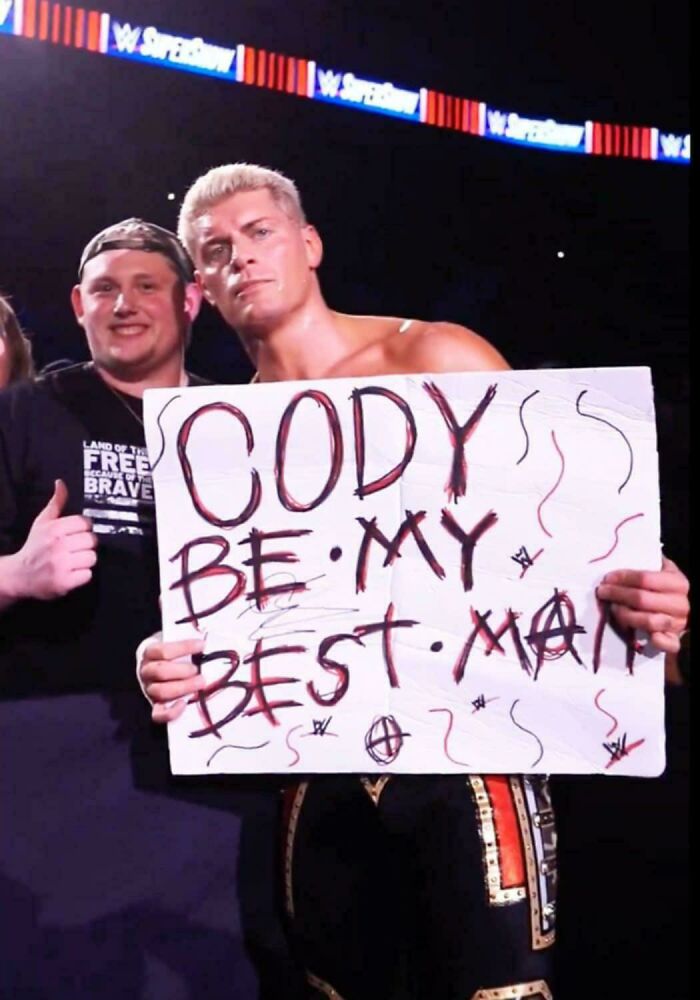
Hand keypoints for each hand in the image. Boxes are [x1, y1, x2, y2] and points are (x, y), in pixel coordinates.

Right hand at [9, 480, 96, 600]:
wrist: (19, 575)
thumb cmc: (35, 546)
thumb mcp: (43, 522)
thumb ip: (56, 503)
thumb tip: (61, 482)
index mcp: (54, 529)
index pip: (85, 523)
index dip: (83, 529)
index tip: (75, 534)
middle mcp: (58, 545)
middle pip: (91, 540)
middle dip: (84, 545)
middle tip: (74, 549)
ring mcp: (61, 565)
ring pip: (92, 558)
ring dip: (84, 561)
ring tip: (72, 561)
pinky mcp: (64, 582)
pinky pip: (87, 575)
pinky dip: (81, 576)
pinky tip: (70, 573)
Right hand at [139, 636, 205, 723]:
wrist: (159, 666)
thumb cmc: (172, 652)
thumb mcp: (174, 640)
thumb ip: (186, 639)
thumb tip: (206, 638)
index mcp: (149, 652)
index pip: (162, 650)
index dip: (184, 647)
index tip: (202, 645)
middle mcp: (146, 671)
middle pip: (160, 672)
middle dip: (182, 671)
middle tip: (198, 670)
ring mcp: (149, 690)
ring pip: (160, 691)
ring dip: (183, 687)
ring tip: (201, 682)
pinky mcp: (155, 706)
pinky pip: (158, 715)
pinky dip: (171, 712)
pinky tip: (184, 704)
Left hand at [596, 556, 688, 653]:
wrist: (681, 611)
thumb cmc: (665, 589)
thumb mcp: (663, 571)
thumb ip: (650, 562)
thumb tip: (624, 551)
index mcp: (678, 583)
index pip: (645, 578)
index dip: (623, 577)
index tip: (607, 578)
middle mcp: (680, 604)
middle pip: (642, 599)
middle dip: (618, 594)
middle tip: (602, 592)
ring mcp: (678, 623)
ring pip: (648, 621)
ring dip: (625, 615)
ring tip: (612, 608)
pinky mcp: (674, 640)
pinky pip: (667, 644)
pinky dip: (654, 640)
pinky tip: (639, 634)